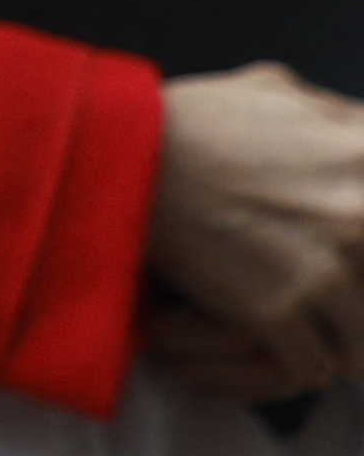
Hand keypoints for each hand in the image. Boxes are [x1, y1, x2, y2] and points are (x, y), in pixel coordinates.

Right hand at [143, 65, 363, 397]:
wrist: (117, 155)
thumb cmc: (190, 121)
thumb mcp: (273, 88)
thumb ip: (335, 117)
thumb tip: (356, 136)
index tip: (356, 256)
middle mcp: (362, 216)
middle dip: (360, 295)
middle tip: (334, 295)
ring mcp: (324, 269)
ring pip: (363, 340)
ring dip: (339, 341)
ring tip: (313, 335)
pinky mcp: (277, 311)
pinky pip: (315, 367)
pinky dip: (296, 365)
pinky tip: (276, 350)